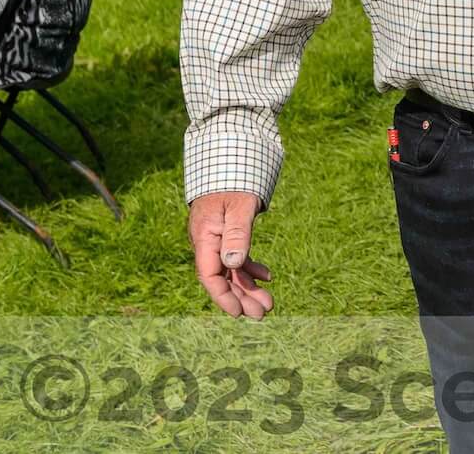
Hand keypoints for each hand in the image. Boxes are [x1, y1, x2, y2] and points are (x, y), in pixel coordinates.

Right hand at [189, 191, 273, 318]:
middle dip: (241, 297)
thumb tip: (232, 264)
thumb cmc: (235, 180)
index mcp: (205, 237)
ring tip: (268, 303)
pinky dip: (251, 267)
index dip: (223, 297)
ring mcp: (217, 239)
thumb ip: (237, 234)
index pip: (210, 275)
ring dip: (248, 287)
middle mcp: (208, 242)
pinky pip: (238, 257)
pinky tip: (267, 277)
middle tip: (262, 314)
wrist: (230, 159)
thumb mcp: (240, 206)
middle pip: (223, 277)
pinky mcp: (228, 234)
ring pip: (232, 270)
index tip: (239, 313)